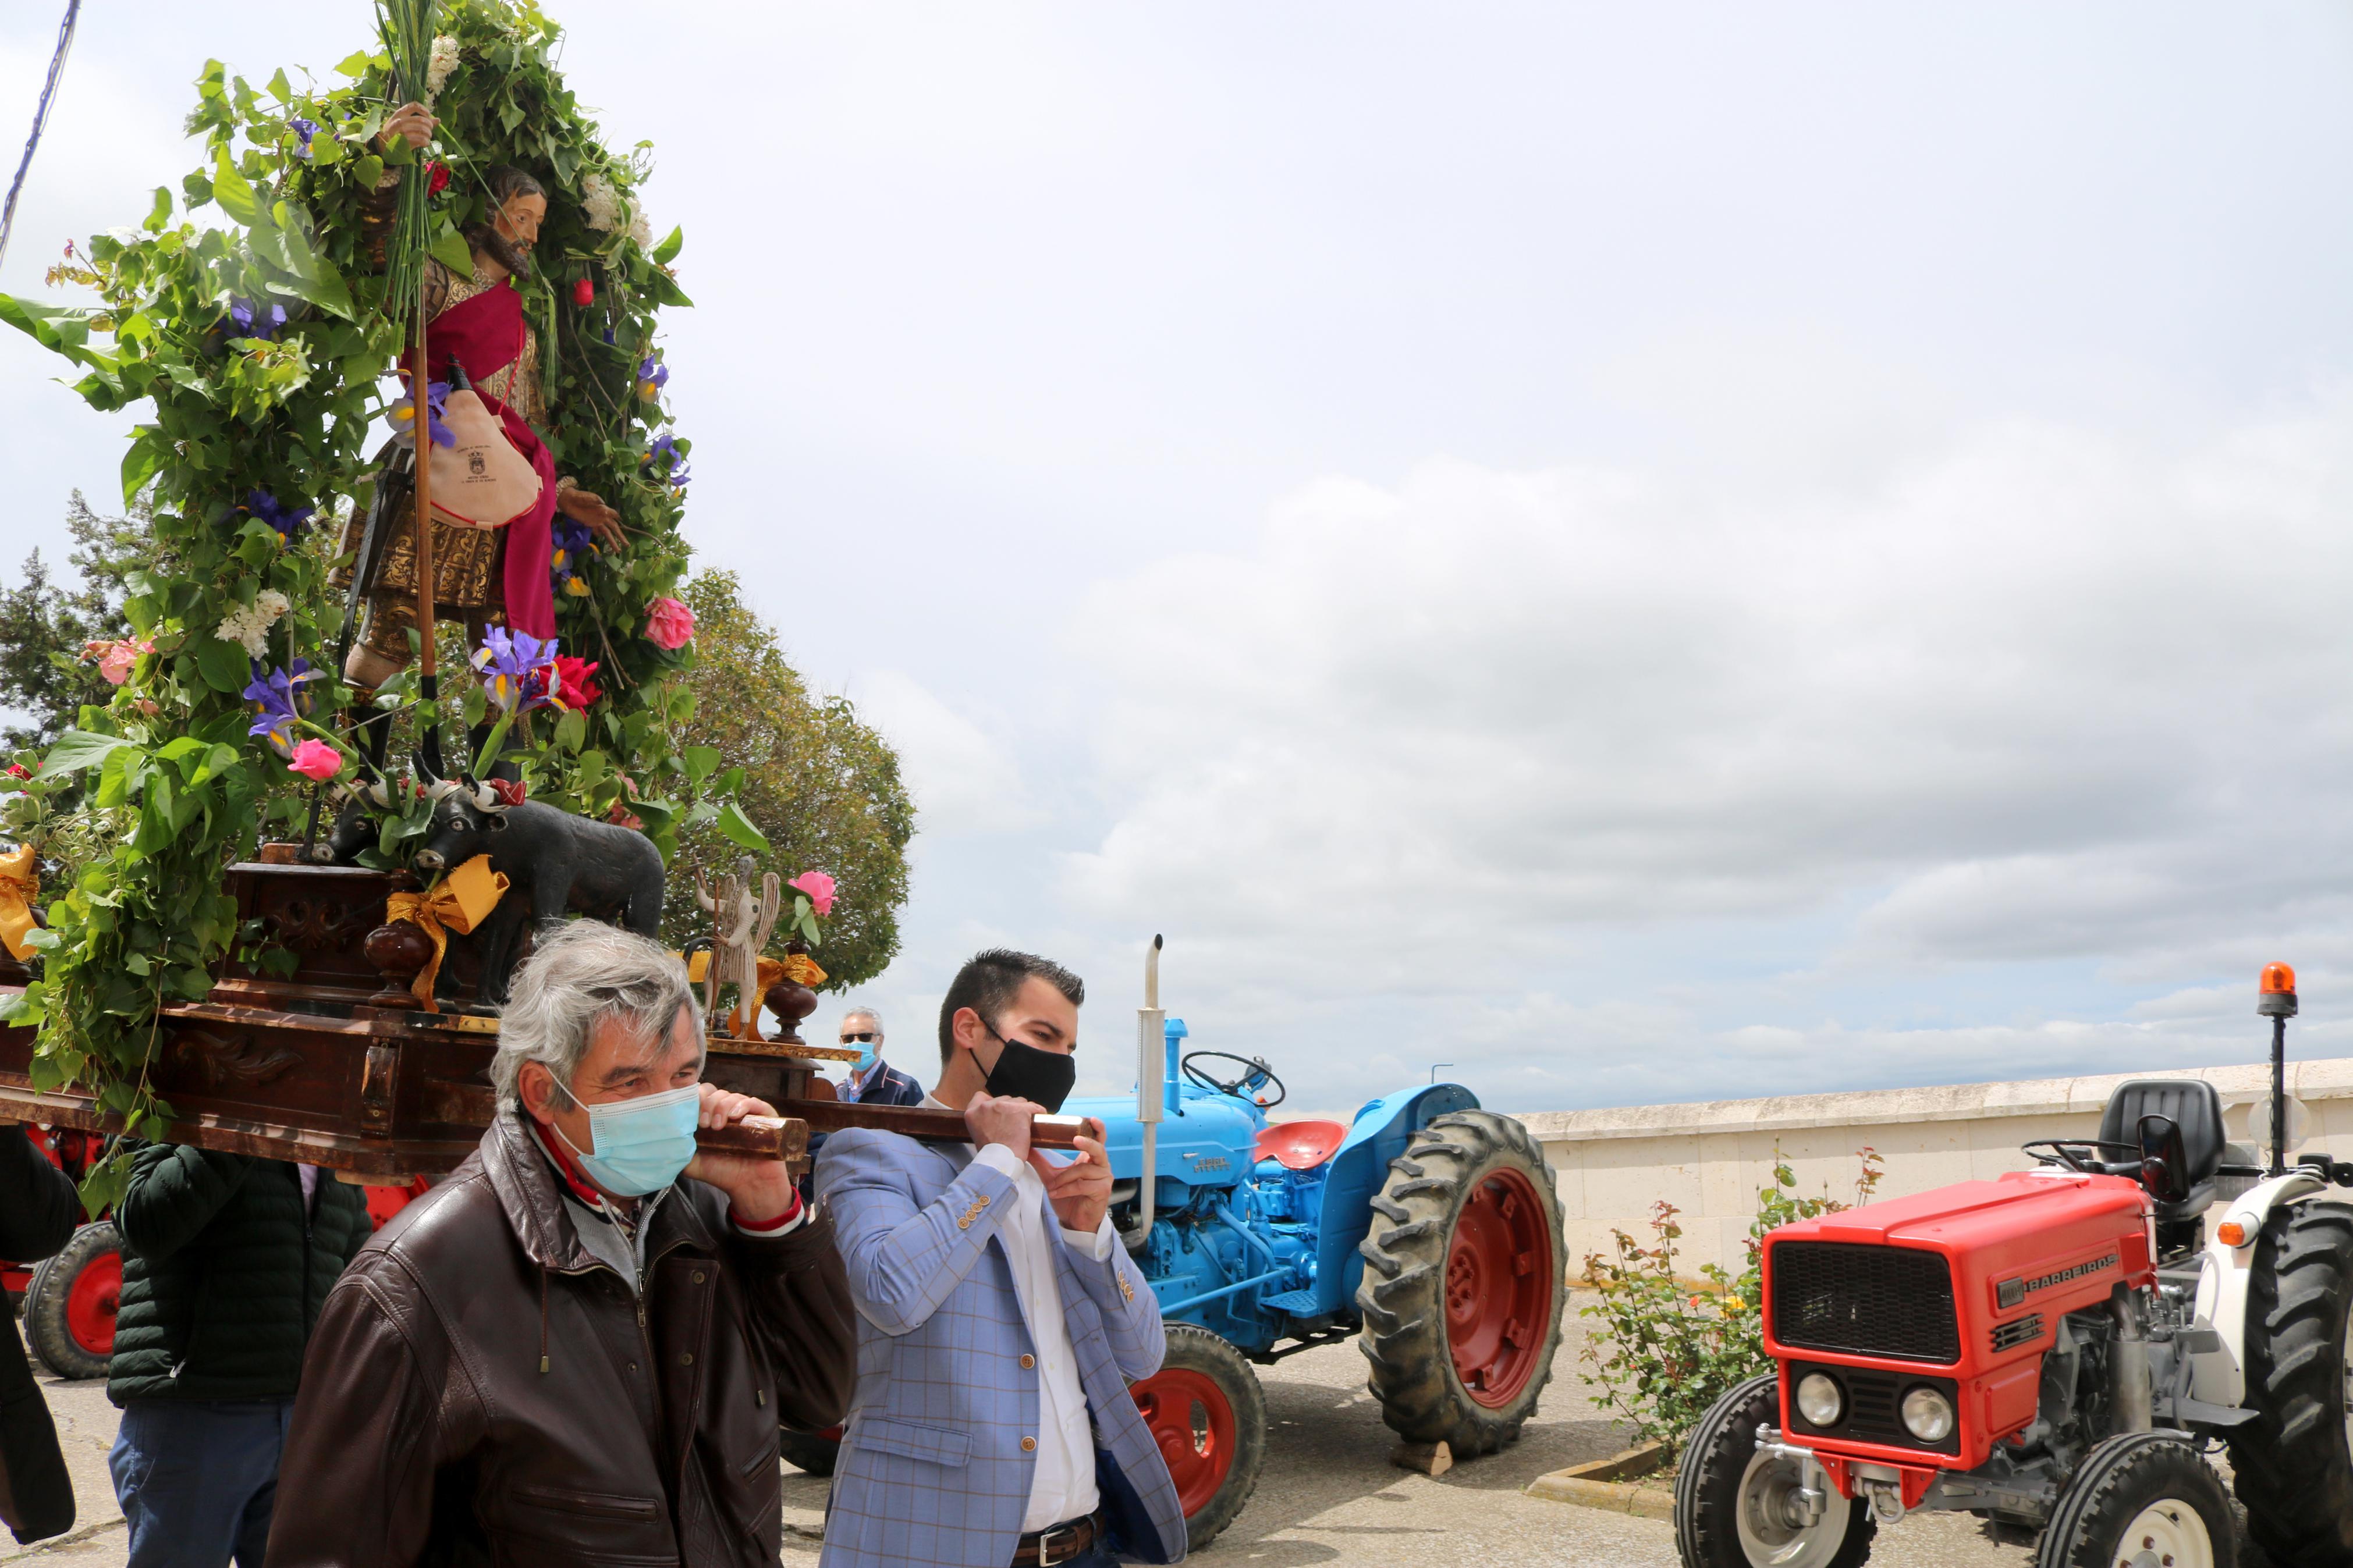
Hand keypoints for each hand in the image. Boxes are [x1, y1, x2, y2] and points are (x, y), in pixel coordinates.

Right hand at [378, 101, 435, 152]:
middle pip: (419, 119)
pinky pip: (419, 140)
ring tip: (428, 137)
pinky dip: (425, 141)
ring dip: (428, 133)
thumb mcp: (406, 124)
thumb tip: (438, 120)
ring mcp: (399, 132)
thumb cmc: (397, 134)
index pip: (413, 106)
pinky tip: (425, 143)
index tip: (428, 115)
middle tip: (430, 130)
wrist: (384, 147)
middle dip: (429, 125)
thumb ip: (421, 121)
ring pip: (420, 129)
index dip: (423, 109)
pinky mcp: (402, 143)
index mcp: (399, 114)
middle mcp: (398, 121)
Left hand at [557, 486, 626, 551]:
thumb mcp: (589, 497)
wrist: (569, 500)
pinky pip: (597, 531)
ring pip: (607, 533)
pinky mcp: (589, 525)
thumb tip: (605, 508)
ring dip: (612, 541)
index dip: (618, 519)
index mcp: (603, 509)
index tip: (623, 524)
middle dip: (620, 536)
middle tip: (626, 544)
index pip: (614, 515)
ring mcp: (596, 521)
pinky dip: (599, 535)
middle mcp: (602, 517)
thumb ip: (597, 501)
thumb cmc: (580, 497)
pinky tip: (603, 541)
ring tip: (617, 550)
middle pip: (614, 528)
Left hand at [683, 1083, 796, 1218]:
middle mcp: (727, 1112)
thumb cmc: (721, 1173)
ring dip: (721, 1107)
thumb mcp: (692, 1163)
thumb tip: (663, 1136)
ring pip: (731, 1095)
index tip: (692, 1117)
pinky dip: (742, 1105)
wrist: (748, 1186)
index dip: (694, 1099)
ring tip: (719, 1127)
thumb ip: (677, 1149)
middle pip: (714, 1092)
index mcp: (710, 1117)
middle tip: (705, 1124)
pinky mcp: (763, 1116)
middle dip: (707, 1104)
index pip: (700, 1095)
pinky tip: (735, 1116)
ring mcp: (745, 1113)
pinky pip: (753, 1101)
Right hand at [964, 1092, 1041, 1160]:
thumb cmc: (991, 1154)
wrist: (1001, 1162)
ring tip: (1024, 1124)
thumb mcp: (977, 1134)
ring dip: (1022, 1111)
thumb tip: (996, 1119)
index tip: (998, 1110)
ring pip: (1018, 1101)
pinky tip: (1039, 1116)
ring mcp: (1003, 1106)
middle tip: (1012, 1123)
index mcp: (972, 1113)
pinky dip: (1038, 1112)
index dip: (991, 1103)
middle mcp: (986, 1106)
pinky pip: (1033, 1107)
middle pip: (1003, 1099)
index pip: (980, 1097)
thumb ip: (983, 1121)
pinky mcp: (1020, 1110)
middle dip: (1009, 1108)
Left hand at [1031, 1121, 1110, 1234]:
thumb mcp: (1052, 1176)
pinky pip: (1082, 1185)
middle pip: (1099, 1149)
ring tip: (1053, 1186)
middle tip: (1075, 1140)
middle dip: (1088, 1143)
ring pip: (1083, 1170)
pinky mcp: (1102, 1191)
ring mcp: (1104, 1179)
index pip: (1098, 1140)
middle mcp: (1101, 1166)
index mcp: (1091, 1159)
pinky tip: (1056, 1193)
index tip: (1093, 1119)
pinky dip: (1066, 1189)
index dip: (1098, 1129)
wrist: (1074, 1221)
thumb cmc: (1068, 1197)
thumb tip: (1026, 1147)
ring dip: (1064, 1178)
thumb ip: (1042, 1162)